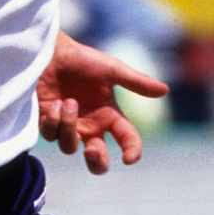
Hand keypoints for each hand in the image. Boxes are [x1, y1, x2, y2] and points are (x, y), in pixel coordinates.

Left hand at [36, 33, 168, 174]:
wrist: (51, 52)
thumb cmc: (83, 59)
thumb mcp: (112, 70)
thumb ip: (136, 82)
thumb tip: (165, 90)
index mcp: (110, 116)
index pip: (127, 140)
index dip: (132, 151)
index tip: (129, 158)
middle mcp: (90, 126)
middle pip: (97, 160)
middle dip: (96, 162)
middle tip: (92, 150)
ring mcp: (69, 126)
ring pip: (70, 147)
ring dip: (69, 126)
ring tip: (67, 102)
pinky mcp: (48, 122)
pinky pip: (51, 134)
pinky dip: (54, 121)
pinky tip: (54, 103)